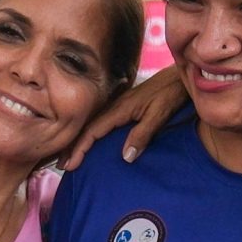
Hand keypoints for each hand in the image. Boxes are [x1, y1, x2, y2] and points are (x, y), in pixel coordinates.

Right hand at [62, 67, 188, 168]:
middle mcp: (116, 106)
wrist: (179, 76)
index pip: (93, 131)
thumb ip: (142, 134)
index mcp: (120, 109)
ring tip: (71, 156)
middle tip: (62, 166)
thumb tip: (125, 157)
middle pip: (88, 128)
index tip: (70, 165)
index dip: (80, 148)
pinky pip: (102, 121)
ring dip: (80, 140)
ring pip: (93, 124)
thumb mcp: (159, 114)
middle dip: (73, 146)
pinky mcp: (125, 106)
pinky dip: (91, 133)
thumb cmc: (171, 93)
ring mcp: (119, 105)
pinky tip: (91, 140)